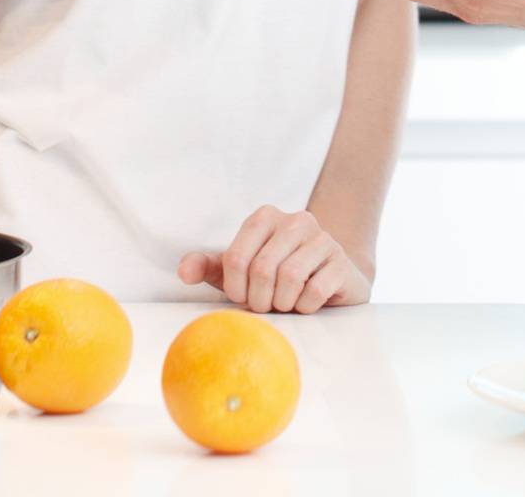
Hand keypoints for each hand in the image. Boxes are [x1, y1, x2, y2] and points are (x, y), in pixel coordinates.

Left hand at [178, 206, 371, 314]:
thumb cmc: (275, 278)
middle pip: (262, 269)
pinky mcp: (340, 261)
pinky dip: (305, 307)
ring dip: (282, 304)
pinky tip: (306, 304)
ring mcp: (322, 238)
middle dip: (258, 300)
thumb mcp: (239, 272)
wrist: (326, 283)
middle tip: (264, 307)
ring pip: (290, 278)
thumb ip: (209, 268)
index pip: (236, 257)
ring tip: (284, 305)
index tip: (242, 297)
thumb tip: (184, 271)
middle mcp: (296, 220)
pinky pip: (315, 291)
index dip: (235, 288)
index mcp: (265, 217)